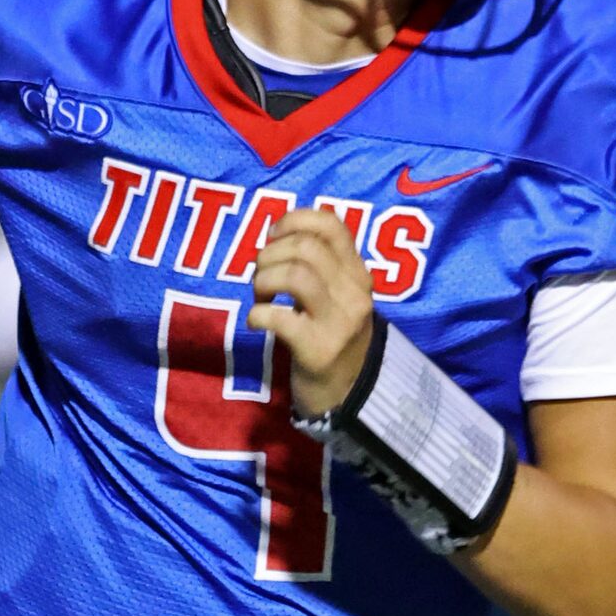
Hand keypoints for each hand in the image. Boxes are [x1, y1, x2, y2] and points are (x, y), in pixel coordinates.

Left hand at [247, 208, 375, 417]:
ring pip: (295, 275)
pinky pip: (279, 318)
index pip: (332, 224)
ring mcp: (339, 322)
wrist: (347, 394)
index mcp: (358, 274)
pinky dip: (258, 314)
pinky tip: (256, 322)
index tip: (273, 236)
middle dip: (270, 255)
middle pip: (306, 248)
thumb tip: (278, 235)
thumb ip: (320, 266)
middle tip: (261, 276)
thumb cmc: (332, 337)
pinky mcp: (318, 350)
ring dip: (264, 281)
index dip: (294, 220)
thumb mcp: (338, 296)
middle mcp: (354, 293)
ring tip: (260, 298)